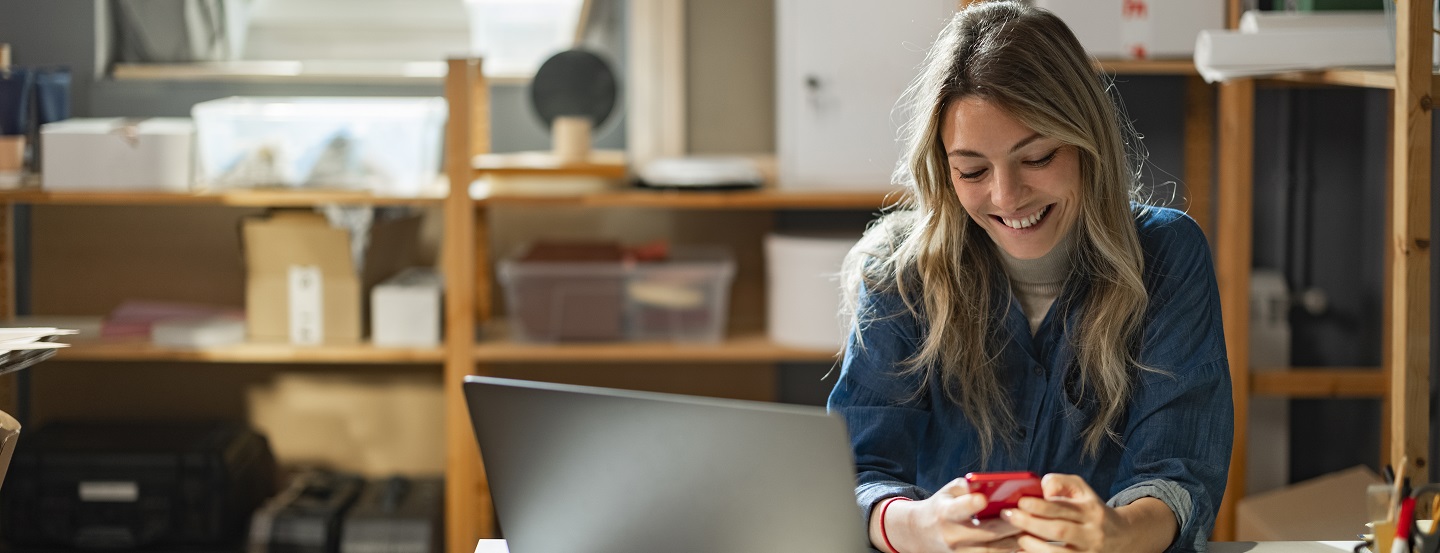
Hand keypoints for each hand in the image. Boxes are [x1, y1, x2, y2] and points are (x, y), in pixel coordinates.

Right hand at [872, 478, 1022, 552]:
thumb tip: (992, 483)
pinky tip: (1025, 542)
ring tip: (1035, 530)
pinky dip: (1010, 550)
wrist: (922, 533)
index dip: (970, 504)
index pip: (958, 509)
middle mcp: (953, 536)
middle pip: (986, 533)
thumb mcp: (949, 491)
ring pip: (994, 551)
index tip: (983, 499)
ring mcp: (961, 552)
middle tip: (1031, 515)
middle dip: (1010, 525)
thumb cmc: (942, 506)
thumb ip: (969, 485)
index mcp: (945, 513)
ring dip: (1016, 541)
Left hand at [1000, 473, 1175, 552]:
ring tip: (1018, 537)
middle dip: (1031, 523)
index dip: (1039, 505)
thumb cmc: (1091, 509)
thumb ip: (1060, 483)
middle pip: (1059, 531)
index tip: (1020, 502)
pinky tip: (1025, 552)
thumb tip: (1041, 489)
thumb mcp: (1082, 489)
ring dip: (1034, 546)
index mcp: (1091, 510)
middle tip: (1008, 516)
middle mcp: (1092, 533)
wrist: (1122, 536)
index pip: (1063, 508)